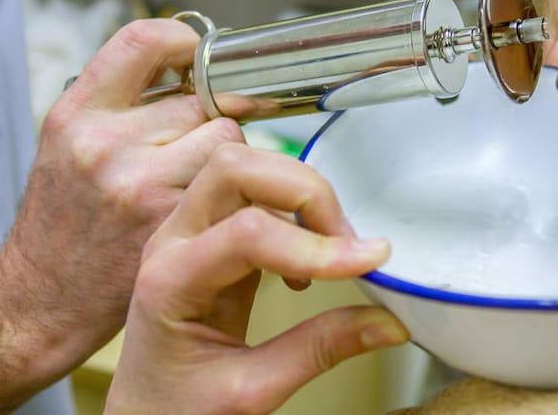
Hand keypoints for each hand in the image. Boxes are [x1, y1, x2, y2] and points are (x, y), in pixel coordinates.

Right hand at [0, 19, 243, 412]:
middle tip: (190, 143)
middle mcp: (104, 144)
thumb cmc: (61, 221)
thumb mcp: (66, 144)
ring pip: (224, 135)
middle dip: (206, 114)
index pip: (144, 40)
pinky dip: (229, 189)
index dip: (183, 40)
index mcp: (75, 115)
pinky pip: (230, 182)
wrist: (42, 300)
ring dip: (221, 152)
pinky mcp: (173, 223)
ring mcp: (141, 185)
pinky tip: (205, 205)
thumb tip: (189, 68)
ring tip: (194, 177)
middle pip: (200, 96)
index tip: (195, 56)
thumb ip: (118, 103)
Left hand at [105, 144, 409, 414]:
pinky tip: (304, 262)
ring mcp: (184, 231)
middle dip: (305, 191)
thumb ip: (317, 352)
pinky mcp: (207, 234)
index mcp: (169, 282)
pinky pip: (250, 193)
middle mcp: (170, 241)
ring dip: (299, 193)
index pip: (247, 232)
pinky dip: (292, 211)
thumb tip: (388, 323)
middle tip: (346, 244)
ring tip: (332, 252)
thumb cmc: (175, 410)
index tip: (368, 263)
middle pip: (234, 167)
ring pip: (242, 167)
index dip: (315, 244)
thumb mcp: (250, 393)